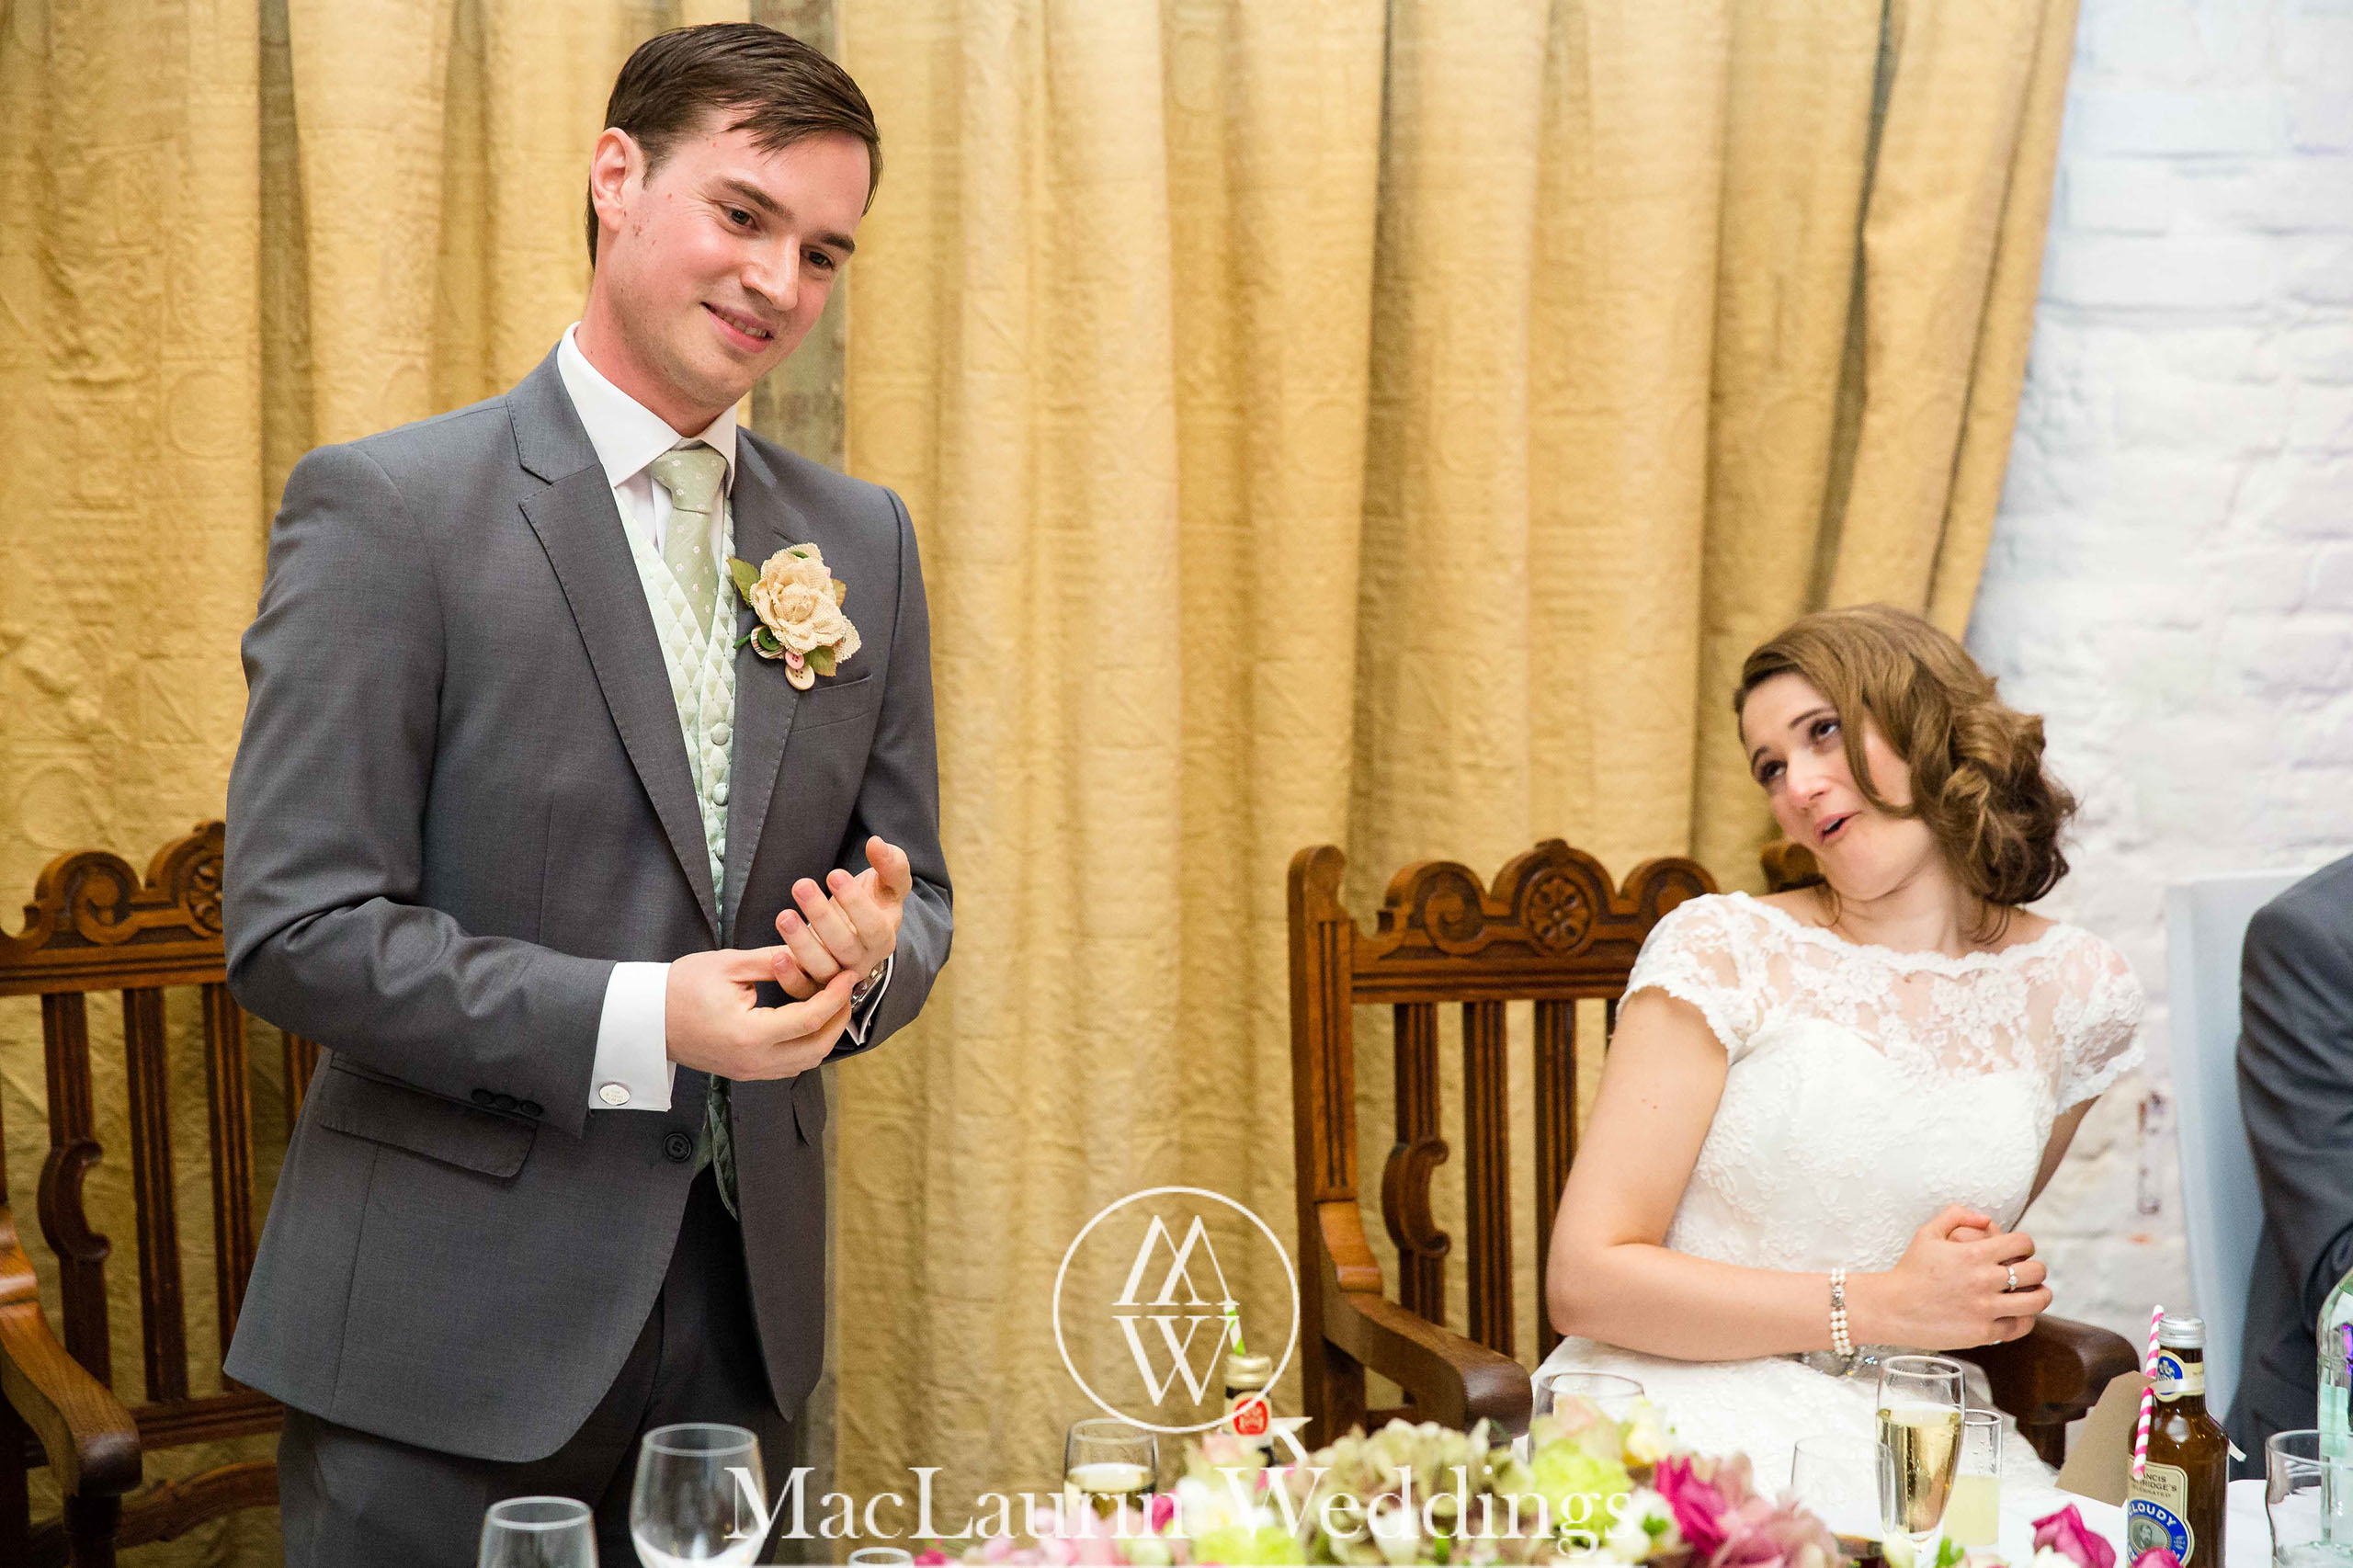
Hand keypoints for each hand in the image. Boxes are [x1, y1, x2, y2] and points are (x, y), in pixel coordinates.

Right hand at [664, 948, 860, 1078]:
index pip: (810, 1019)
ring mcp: (749, 1071)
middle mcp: (753, 1061)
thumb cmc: (680, 986)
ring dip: (825, 1035)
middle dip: (839, 1020)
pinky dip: (807, 1045)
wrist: (644, 1019)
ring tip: (833, 1003)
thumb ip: (774, 960)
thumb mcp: (729, 964)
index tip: (849, 974)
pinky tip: (810, 1020)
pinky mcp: (744, 1072)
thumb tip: (811, 953)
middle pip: (816, 1049)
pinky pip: (788, 1066)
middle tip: (847, 990)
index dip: (835, 996)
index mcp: (749, 1035)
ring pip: (805, 1062)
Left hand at [769, 835, 912, 999]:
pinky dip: (788, 977)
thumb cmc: (874, 903)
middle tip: (801, 885)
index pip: (874, 927)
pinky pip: (801, 989)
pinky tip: (775, 956)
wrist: (857, 933)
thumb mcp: (890, 883)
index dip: (855, 902)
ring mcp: (837, 977)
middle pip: (845, 947)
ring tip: (784, 915)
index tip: (834, 873)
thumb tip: (877, 843)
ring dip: (801, 943)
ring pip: (822, 969)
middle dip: (822, 916)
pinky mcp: (813, 985)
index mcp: (884, 938)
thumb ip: (891, 863)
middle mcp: (862, 962)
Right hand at [1852, 1204, 2050, 1348]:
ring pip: (2036, 1300)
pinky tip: (2019, 1313)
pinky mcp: (1984, 1332)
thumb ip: (1956, 1216)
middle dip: (2036, 1268)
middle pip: (2036, 1270)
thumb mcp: (1927, 1234)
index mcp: (1973, 1254)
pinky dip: (2026, 1318)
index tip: (2020, 1250)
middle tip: (2028, 1271)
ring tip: (2035, 1292)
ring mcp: (1985, 1308)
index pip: (2022, 1242)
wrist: (1891, 1308)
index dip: (2026, 1243)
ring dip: (2040, 1294)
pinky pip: (2021, 1326)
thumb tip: (1986, 1218)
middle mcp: (1984, 1280)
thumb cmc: (1909, 1271)